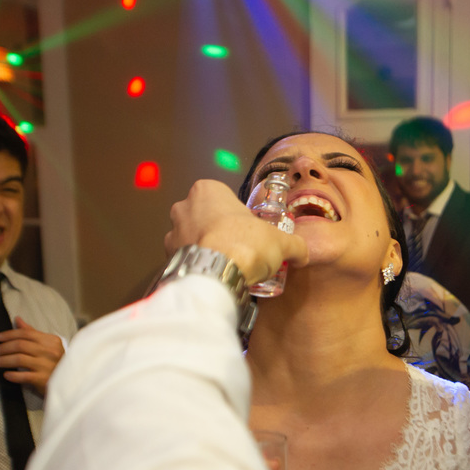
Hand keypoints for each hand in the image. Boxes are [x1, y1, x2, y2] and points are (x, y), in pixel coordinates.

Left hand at [0, 317, 65, 396]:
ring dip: (4, 360)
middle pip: (21, 345)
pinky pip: (24, 376)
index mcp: (51, 341)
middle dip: (4, 347)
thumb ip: (32, 333)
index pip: (26, 333)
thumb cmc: (56, 362)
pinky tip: (6, 375)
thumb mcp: (48, 345)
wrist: (69, 383)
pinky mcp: (44, 379)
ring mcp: (47, 365)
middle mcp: (50, 351)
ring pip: (19, 359)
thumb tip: (18, 320)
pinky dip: (13, 375)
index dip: (10, 334)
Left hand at [164, 180, 308, 285]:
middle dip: (218, 231)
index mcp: (207, 190)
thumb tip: (302, 254)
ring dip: (205, 250)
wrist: (216, 276)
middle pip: (204, 217)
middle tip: (238, 248)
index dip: (237, 215)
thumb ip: (294, 245)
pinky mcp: (167, 259)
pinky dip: (197, 268)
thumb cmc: (244, 244)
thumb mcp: (280, 242)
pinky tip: (213, 278)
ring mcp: (171, 234)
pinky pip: (185, 261)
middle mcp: (184, 207)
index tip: (248, 231)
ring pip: (191, 239)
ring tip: (226, 267)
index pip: (224, 198)